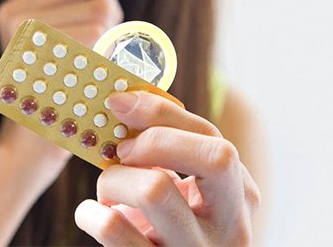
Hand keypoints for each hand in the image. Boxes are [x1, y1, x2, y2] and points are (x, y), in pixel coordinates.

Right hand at [0, 0, 127, 182]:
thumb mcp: (60, 41)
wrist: (31, 146)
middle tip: (101, 44)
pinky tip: (95, 74)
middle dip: (109, 4)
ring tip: (94, 65)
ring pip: (99, 7)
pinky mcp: (40, 49)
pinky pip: (97, 32)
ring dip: (113, 34)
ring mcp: (23, 28)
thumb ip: (73, 3)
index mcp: (16, 2)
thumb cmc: (59, 94)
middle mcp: (13, 9)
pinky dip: (109, 53)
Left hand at [74, 91, 260, 245]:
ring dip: (114, 179)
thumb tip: (126, 101)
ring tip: (106, 189)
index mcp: (241, 195)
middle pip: (212, 158)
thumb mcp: (186, 192)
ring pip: (155, 190)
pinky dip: (91, 213)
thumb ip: (171, 150)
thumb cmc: (170, 230)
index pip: (212, 137)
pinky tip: (92, 213)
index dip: (161, 112)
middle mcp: (231, 227)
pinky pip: (116, 230)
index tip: (120, 102)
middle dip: (154, 142)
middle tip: (122, 151)